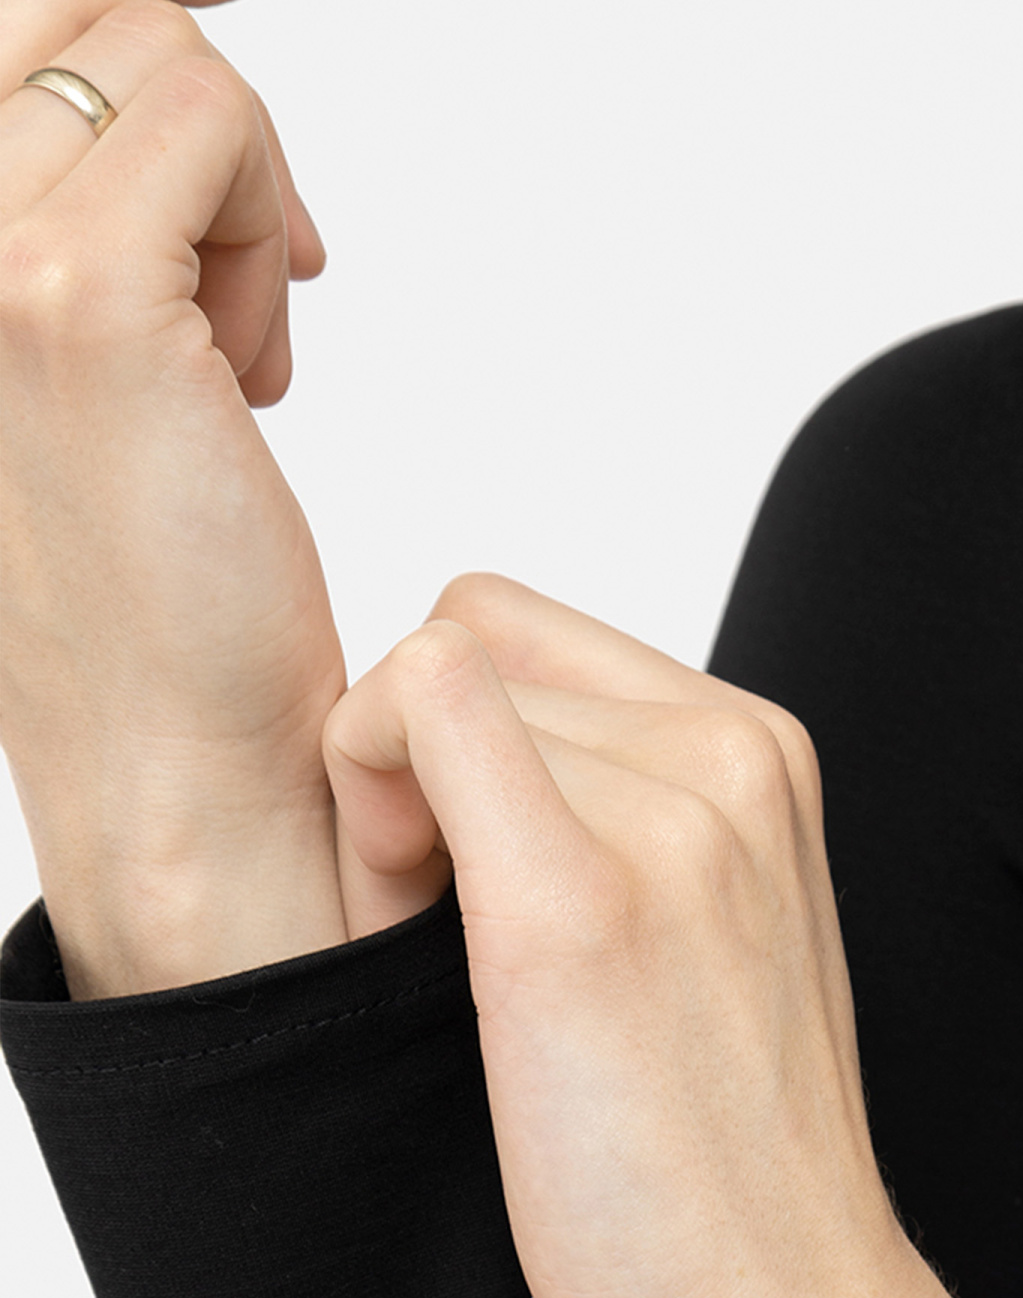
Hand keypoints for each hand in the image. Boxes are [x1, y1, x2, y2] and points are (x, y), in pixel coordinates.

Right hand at [0, 2, 343, 988]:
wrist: (178, 765)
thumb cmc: (161, 599)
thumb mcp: (87, 370)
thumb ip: (91, 227)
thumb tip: (163, 85)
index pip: (23, 29)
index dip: (140, 111)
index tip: (200, 254)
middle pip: (89, 16)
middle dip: (190, 136)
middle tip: (222, 310)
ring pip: (162, 59)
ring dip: (232, 195)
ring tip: (232, 354)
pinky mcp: (74, 301)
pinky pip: (214, 119)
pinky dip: (266, 222)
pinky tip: (258, 370)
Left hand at [322, 573, 957, 1297]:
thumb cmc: (722, 1183)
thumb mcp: (703, 950)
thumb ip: (615, 824)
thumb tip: (439, 747)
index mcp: (766, 761)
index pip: (526, 637)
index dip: (451, 743)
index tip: (469, 891)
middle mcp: (738, 758)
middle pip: (473, 635)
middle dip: (416, 762)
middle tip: (447, 936)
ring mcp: (676, 820)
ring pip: (429, 672)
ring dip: (386, 808)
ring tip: (461, 975)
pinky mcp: (583, 903)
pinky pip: (414, 704)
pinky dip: (362, 799)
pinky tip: (406, 940)